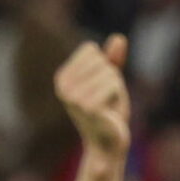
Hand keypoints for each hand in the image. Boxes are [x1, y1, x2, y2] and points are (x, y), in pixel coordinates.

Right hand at [55, 35, 130, 160]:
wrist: (106, 142)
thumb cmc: (107, 109)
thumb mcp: (108, 79)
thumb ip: (112, 58)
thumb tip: (119, 38)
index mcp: (61, 78)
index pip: (90, 49)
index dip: (102, 64)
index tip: (96, 86)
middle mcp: (63, 88)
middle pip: (100, 60)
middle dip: (110, 75)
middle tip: (104, 98)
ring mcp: (74, 98)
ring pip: (109, 71)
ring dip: (115, 86)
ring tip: (107, 105)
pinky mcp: (89, 107)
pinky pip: (114, 83)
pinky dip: (119, 94)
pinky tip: (110, 111)